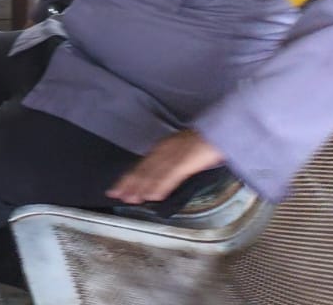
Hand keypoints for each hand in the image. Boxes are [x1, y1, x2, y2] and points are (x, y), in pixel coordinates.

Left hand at [107, 131, 224, 204]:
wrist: (218, 132)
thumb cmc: (202, 143)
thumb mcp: (180, 152)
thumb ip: (170, 164)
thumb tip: (160, 180)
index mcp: (161, 149)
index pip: (141, 166)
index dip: (128, 178)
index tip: (117, 188)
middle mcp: (163, 152)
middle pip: (142, 170)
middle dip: (128, 184)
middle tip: (115, 195)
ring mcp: (172, 157)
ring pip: (152, 175)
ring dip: (140, 188)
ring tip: (130, 199)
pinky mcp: (184, 162)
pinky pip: (170, 176)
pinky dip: (160, 186)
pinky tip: (153, 196)